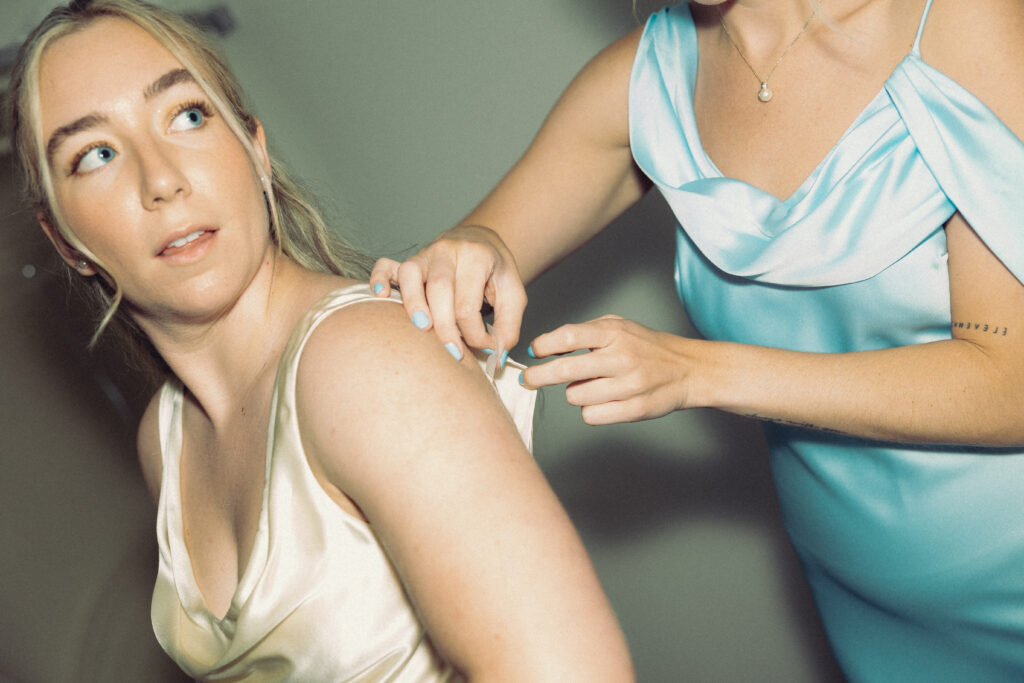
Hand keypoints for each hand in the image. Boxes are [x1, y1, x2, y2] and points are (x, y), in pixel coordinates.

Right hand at [370, 225, 526, 357]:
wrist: (479, 242)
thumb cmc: (494, 273)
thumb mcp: (513, 294)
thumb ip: (509, 325)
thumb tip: (497, 356)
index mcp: (477, 257)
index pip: (468, 303)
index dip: (475, 333)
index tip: (485, 347)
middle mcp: (447, 251)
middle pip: (439, 290)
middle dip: (444, 327)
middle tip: (453, 352)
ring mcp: (424, 254)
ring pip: (410, 275)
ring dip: (413, 304)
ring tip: (422, 328)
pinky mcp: (407, 261)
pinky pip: (385, 265)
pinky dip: (379, 279)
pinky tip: (380, 296)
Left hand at [523, 315, 700, 424]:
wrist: (688, 369)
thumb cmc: (646, 347)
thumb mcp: (618, 327)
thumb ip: (584, 334)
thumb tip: (544, 348)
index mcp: (615, 333)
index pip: (569, 337)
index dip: (545, 345)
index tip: (533, 352)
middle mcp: (622, 358)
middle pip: (565, 370)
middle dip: (538, 376)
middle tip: (527, 380)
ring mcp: (629, 386)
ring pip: (575, 396)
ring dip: (576, 393)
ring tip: (592, 385)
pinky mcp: (634, 410)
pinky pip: (591, 415)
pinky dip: (591, 410)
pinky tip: (604, 400)